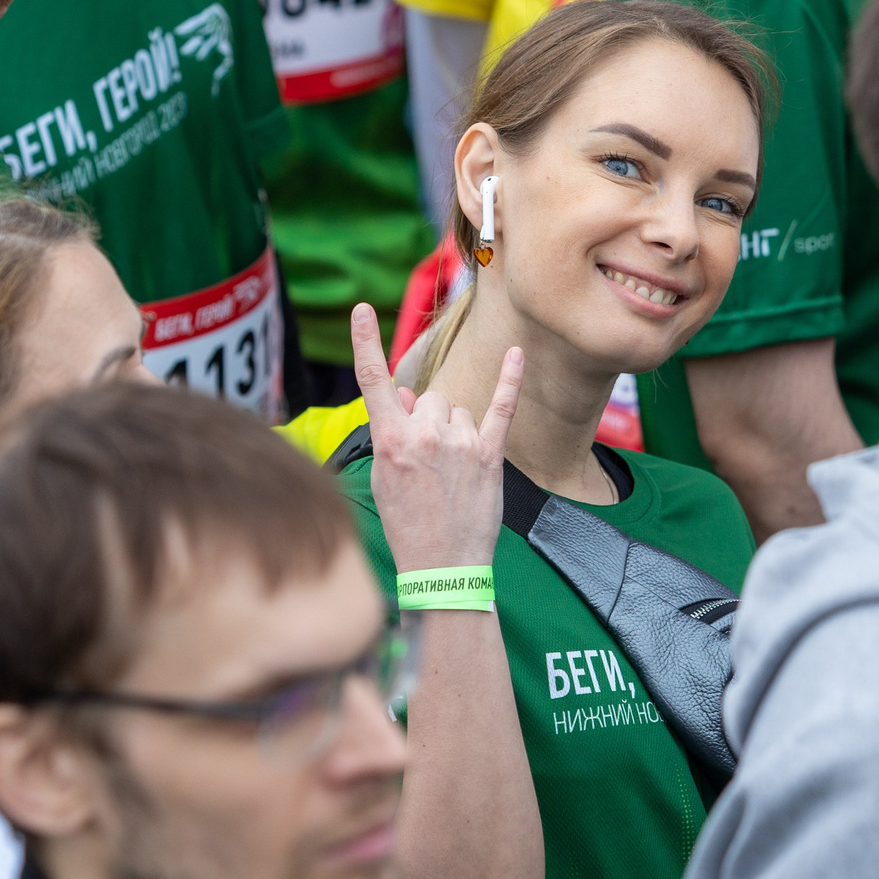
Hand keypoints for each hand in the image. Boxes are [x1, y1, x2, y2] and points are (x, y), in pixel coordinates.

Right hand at [351, 302, 522, 573]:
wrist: (443, 568)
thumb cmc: (408, 525)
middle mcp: (427, 435)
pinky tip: (517, 354)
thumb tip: (407, 399)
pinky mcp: (491, 454)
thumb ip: (393, 433)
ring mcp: (462, 443)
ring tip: (451, 475)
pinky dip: (510, 380)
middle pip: (429, 400)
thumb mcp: (383, 480)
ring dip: (455, 432)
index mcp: (392, 441)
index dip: (364, 343)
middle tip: (428, 465)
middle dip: (428, 423)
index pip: (374, 382)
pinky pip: (502, 407)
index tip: (361, 310)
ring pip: (458, 412)